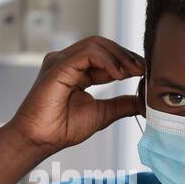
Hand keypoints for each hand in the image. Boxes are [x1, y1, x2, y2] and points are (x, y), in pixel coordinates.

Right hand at [8, 36, 144, 153]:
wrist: (40, 139)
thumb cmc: (61, 129)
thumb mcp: (102, 113)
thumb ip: (121, 104)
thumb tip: (142, 101)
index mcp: (75, 71)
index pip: (104, 56)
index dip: (126, 61)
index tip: (144, 72)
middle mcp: (67, 61)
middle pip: (102, 45)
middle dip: (125, 55)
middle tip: (143, 69)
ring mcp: (61, 61)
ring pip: (96, 44)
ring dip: (119, 56)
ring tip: (133, 72)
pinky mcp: (59, 65)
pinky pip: (88, 52)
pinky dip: (107, 60)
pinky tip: (119, 75)